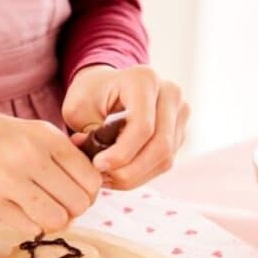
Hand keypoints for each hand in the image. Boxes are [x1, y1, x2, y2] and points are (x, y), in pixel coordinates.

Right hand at [0, 106, 101, 234]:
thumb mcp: (31, 132)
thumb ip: (63, 154)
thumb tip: (92, 186)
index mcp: (46, 137)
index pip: (91, 179)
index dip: (88, 193)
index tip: (74, 193)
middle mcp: (31, 157)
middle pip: (79, 203)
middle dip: (73, 210)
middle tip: (58, 205)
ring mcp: (9, 181)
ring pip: (57, 219)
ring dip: (54, 222)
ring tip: (41, 213)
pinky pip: (31, 228)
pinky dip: (32, 226)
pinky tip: (22, 214)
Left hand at [62, 64, 188, 188]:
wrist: (106, 88)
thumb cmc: (90, 96)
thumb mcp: (78, 108)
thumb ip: (89, 134)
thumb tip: (100, 163)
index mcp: (145, 79)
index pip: (143, 126)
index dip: (122, 153)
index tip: (98, 165)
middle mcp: (170, 93)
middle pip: (161, 146)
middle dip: (130, 170)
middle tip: (103, 177)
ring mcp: (180, 113)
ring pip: (165, 159)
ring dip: (135, 176)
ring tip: (108, 177)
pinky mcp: (179, 132)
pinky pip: (164, 162)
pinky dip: (141, 174)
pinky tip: (119, 173)